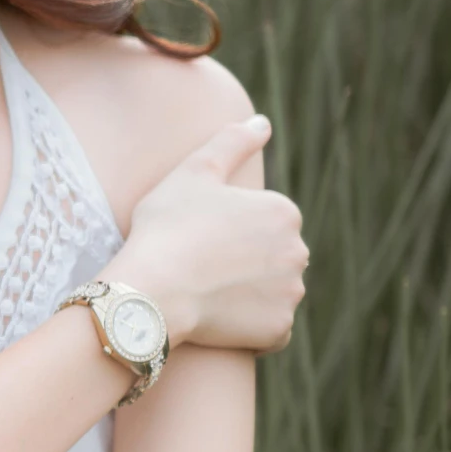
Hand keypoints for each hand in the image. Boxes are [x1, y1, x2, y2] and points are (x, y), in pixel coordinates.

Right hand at [105, 116, 306, 352]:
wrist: (151, 292)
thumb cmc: (167, 228)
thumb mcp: (193, 172)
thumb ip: (231, 142)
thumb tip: (262, 123)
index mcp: (283, 212)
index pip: (264, 221)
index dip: (229, 228)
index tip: (199, 237)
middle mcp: (299, 251)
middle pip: (273, 255)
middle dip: (246, 260)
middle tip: (200, 266)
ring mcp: (291, 294)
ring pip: (274, 291)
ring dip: (250, 293)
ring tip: (206, 293)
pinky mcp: (278, 329)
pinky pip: (271, 328)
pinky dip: (251, 325)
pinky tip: (220, 319)